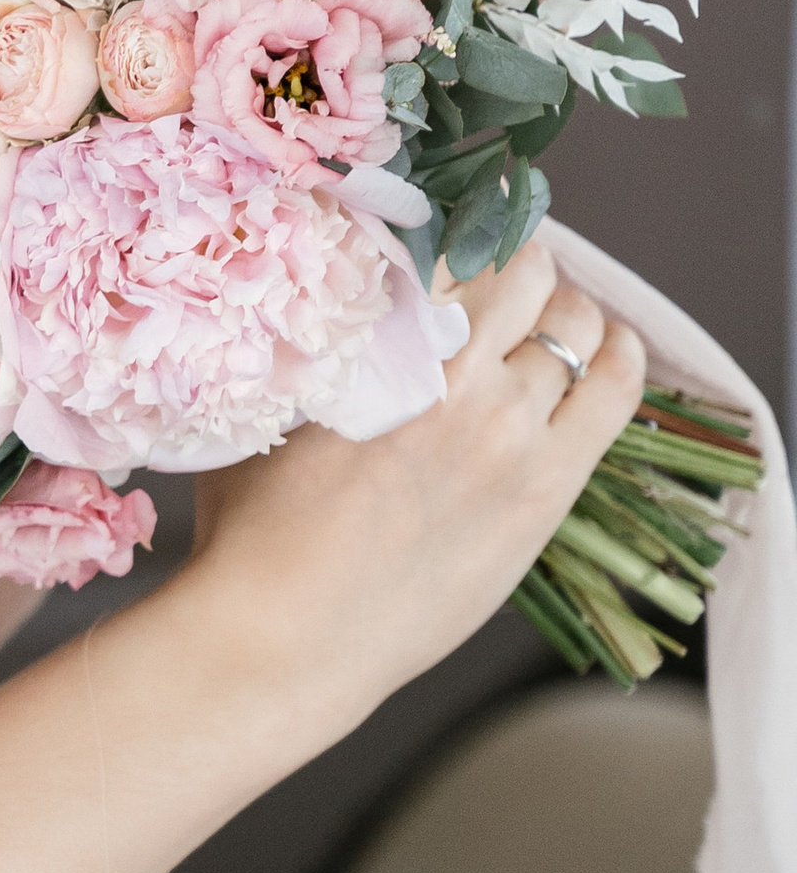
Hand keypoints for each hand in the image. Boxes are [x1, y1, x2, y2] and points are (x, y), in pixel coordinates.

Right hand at [187, 241, 642, 732]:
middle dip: (515, 264)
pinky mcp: (544, 490)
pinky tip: (608, 347)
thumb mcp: (269, 414)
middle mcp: (455, 374)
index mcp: (382, 345)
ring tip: (544, 324)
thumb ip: (315, 352)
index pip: (449, 245)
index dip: (457, 230)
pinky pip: (613, 391)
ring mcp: (509, 432)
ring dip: (561, 313)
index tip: (456, 234)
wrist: (285, 641)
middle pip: (524, 272)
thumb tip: (334, 301)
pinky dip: (618, 354)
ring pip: (575, 327)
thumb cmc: (255, 536)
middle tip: (501, 278)